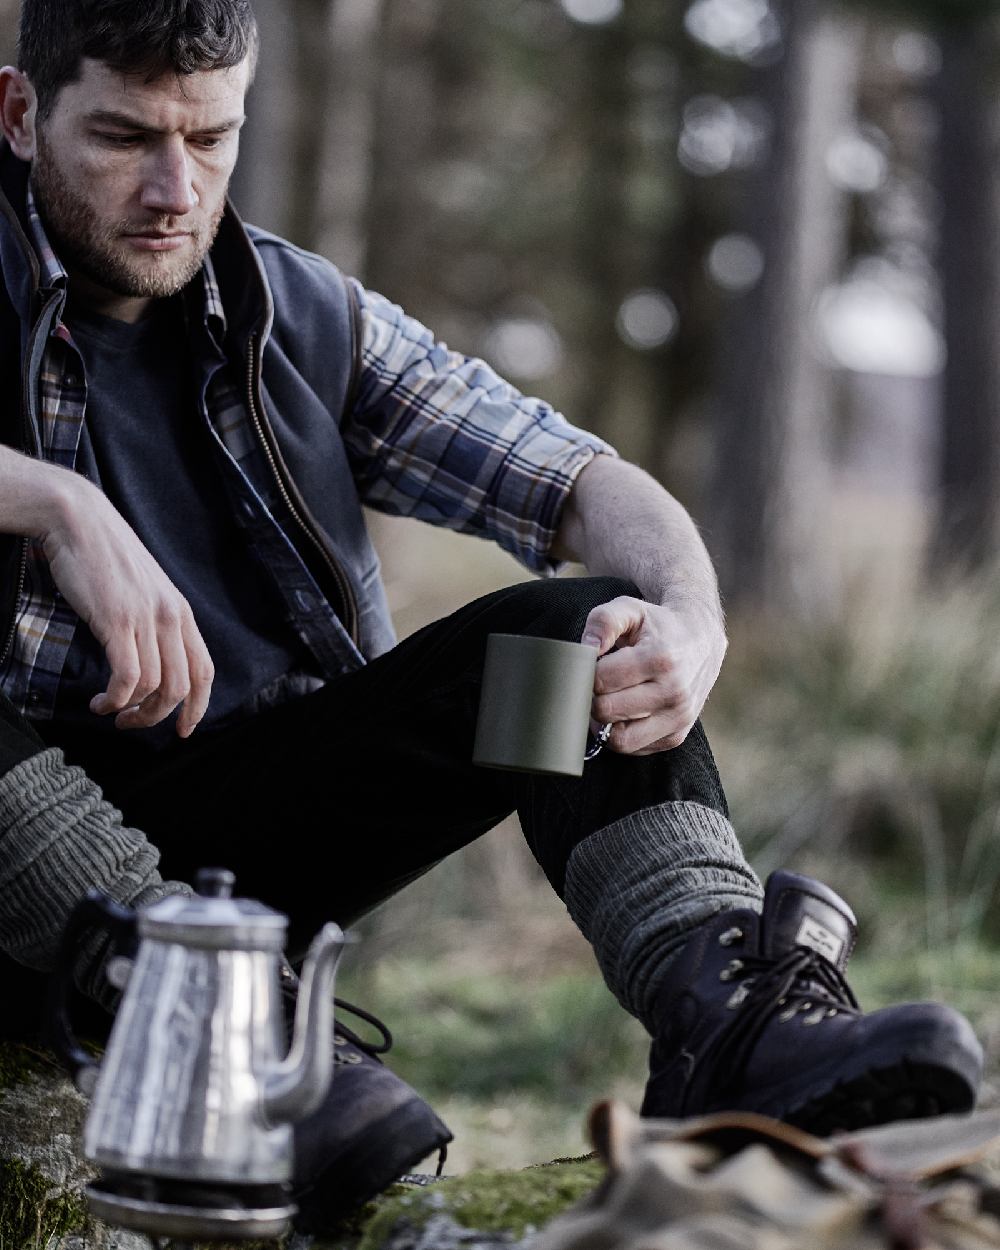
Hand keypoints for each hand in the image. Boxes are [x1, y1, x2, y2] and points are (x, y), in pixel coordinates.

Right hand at [41, 479, 213, 735]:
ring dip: (132, 711)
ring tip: (109, 712)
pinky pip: (128, 677)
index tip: (184, 729)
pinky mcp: (117, 620)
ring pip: (155, 687)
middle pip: (182, 687)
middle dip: (159, 717)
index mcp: (181, 612)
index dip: (198, 706)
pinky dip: (115, 699)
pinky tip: (100, 702)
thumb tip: (149, 660)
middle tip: (132, 724)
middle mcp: (170, 617)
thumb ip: (152, 622)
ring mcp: (145, 619)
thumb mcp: (142, 590)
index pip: (204, 670)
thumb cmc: (104, 557)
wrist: (79, 520)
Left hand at [581, 595, 725, 754]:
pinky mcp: (676, 736)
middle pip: (606, 711)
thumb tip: (586, 649)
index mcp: (661, 658)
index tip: (591, 666)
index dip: (586, 674)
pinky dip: (621, 734)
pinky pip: (634, 748)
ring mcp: (678, 718)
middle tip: (596, 684)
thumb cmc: (658, 625)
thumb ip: (603, 621)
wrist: (701, 640)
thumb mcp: (630, 609)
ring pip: (619, 740)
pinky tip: (624, 711)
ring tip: (606, 699)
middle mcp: (674, 692)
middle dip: (592, 697)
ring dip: (604, 723)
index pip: (600, 681)